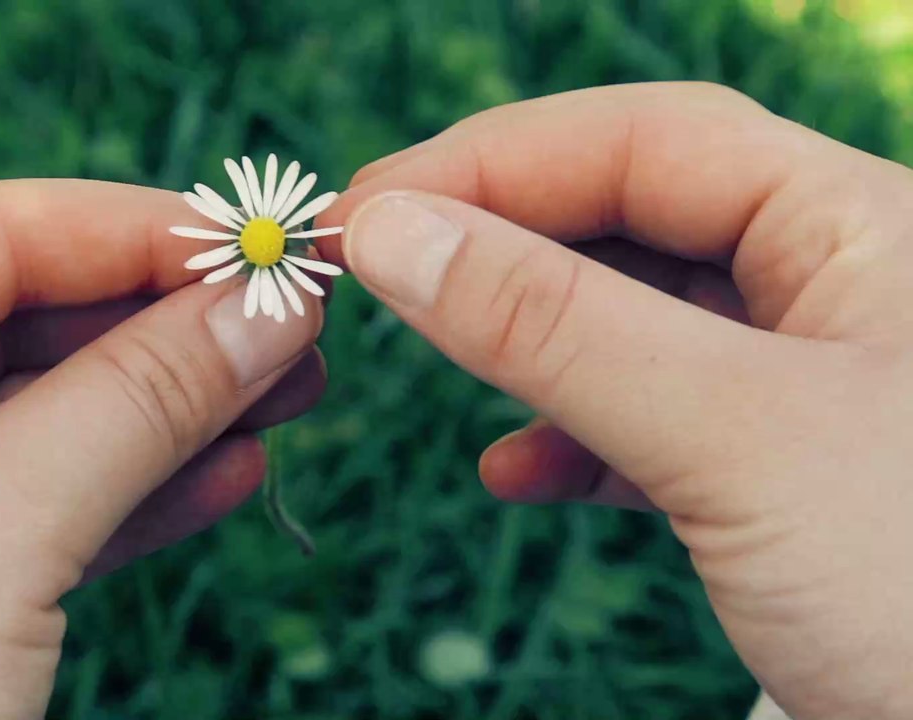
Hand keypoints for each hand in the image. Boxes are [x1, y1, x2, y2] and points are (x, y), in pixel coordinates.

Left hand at [0, 181, 324, 718]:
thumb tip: (272, 305)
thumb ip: (140, 399)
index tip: (261, 244)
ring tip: (294, 392)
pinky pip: (34, 506)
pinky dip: (134, 490)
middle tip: (297, 322)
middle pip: (18, 321)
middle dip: (167, 324)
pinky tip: (230, 473)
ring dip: (171, 407)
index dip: (131, 230)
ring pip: (38, 418)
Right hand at [318, 83, 912, 719]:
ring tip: (433, 356)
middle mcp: (839, 288)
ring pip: (635, 325)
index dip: (496, 159)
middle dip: (500, 244)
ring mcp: (808, 385)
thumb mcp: (731, 437)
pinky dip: (572, 439)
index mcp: (863, 228)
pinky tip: (514, 473)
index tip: (367, 206)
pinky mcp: (781, 476)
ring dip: (525, 343)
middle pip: (635, 221)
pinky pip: (653, 422)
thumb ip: (553, 327)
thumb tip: (390, 235)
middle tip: (375, 265)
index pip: (650, 141)